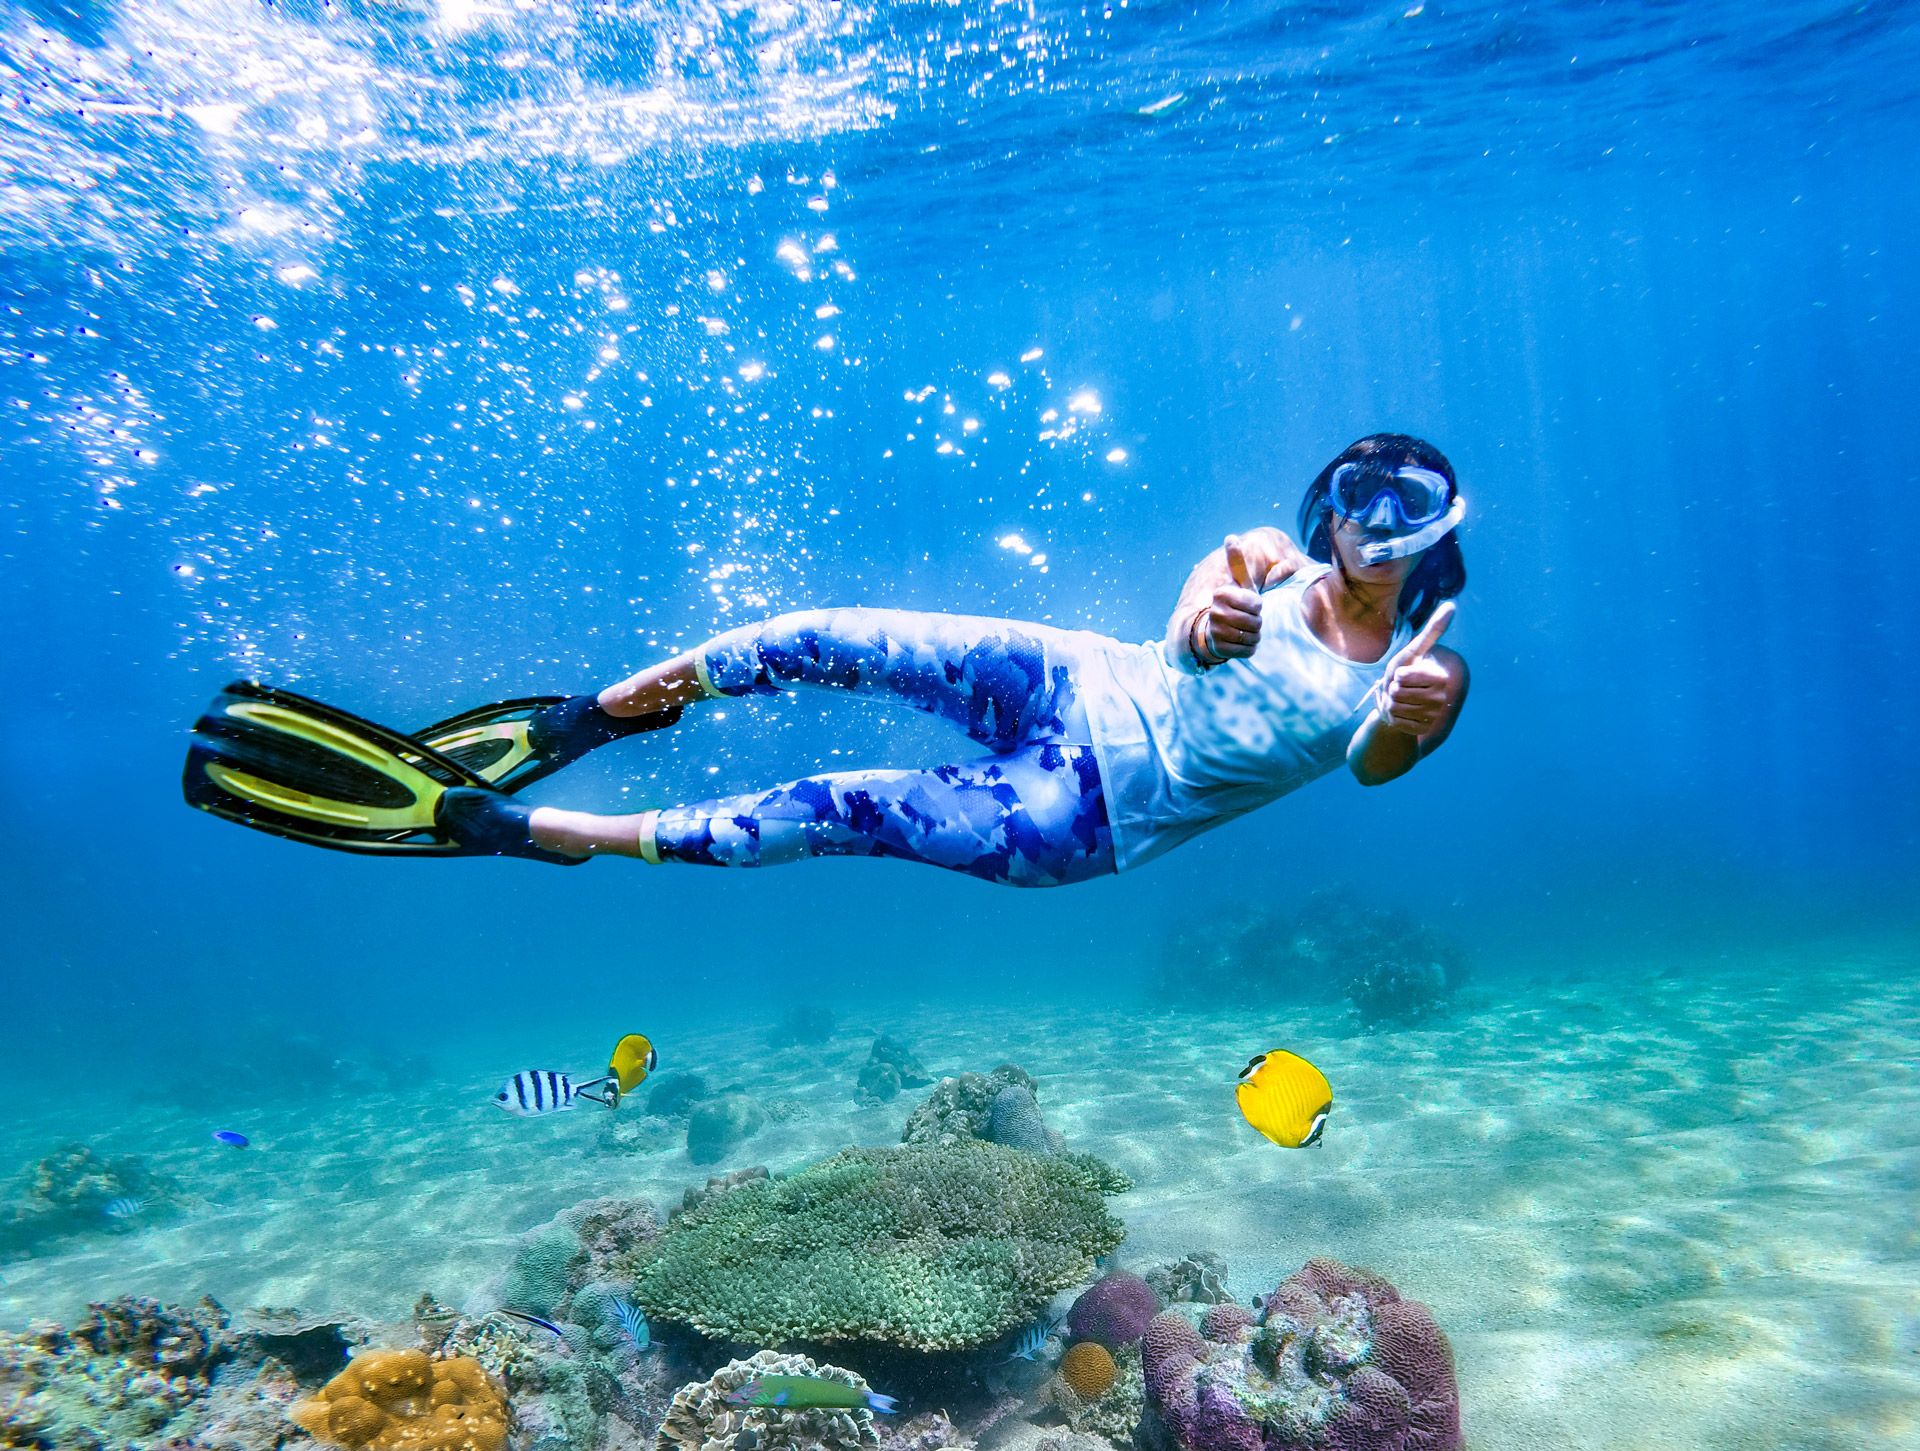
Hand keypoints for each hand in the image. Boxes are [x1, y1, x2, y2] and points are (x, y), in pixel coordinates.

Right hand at [1201, 536, 1266, 661]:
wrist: (1211, 632)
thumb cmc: (1231, 606)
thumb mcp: (1237, 585)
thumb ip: (1236, 563)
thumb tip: (1230, 537)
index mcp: (1221, 594)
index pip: (1256, 604)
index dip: (1257, 606)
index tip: (1247, 606)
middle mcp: (1215, 612)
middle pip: (1256, 622)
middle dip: (1256, 624)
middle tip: (1246, 622)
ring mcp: (1216, 632)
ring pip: (1253, 637)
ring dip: (1252, 636)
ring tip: (1242, 632)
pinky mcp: (1219, 650)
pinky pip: (1247, 651)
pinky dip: (1248, 649)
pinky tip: (1238, 643)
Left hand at [1372, 602, 1456, 735]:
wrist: (1402, 701)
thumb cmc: (1406, 671)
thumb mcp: (1414, 651)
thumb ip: (1433, 630)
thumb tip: (1452, 605)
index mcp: (1442, 679)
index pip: (1404, 676)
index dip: (1397, 674)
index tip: (1404, 675)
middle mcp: (1442, 700)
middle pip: (1398, 692)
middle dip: (1392, 688)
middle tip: (1399, 689)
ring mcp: (1432, 717)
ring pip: (1395, 707)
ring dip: (1391, 703)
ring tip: (1399, 700)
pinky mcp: (1421, 730)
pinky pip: (1396, 722)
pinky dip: (1392, 717)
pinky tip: (1400, 714)